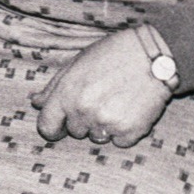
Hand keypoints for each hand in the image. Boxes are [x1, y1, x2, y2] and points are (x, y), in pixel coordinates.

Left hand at [31, 29, 171, 147]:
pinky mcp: (130, 131)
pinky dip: (125, 130)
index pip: (47, 126)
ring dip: (105, 126)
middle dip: (85, 120)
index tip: (62, 124)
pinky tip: (132, 110)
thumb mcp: (80, 62)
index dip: (54, 126)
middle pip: (75, 132)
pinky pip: (119, 141)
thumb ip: (55, 86)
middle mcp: (85, 111)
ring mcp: (108, 123)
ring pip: (97, 137)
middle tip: (103, 99)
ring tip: (119, 102)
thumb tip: (35, 102)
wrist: (157, 54)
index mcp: (68, 93)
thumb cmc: (116, 53)